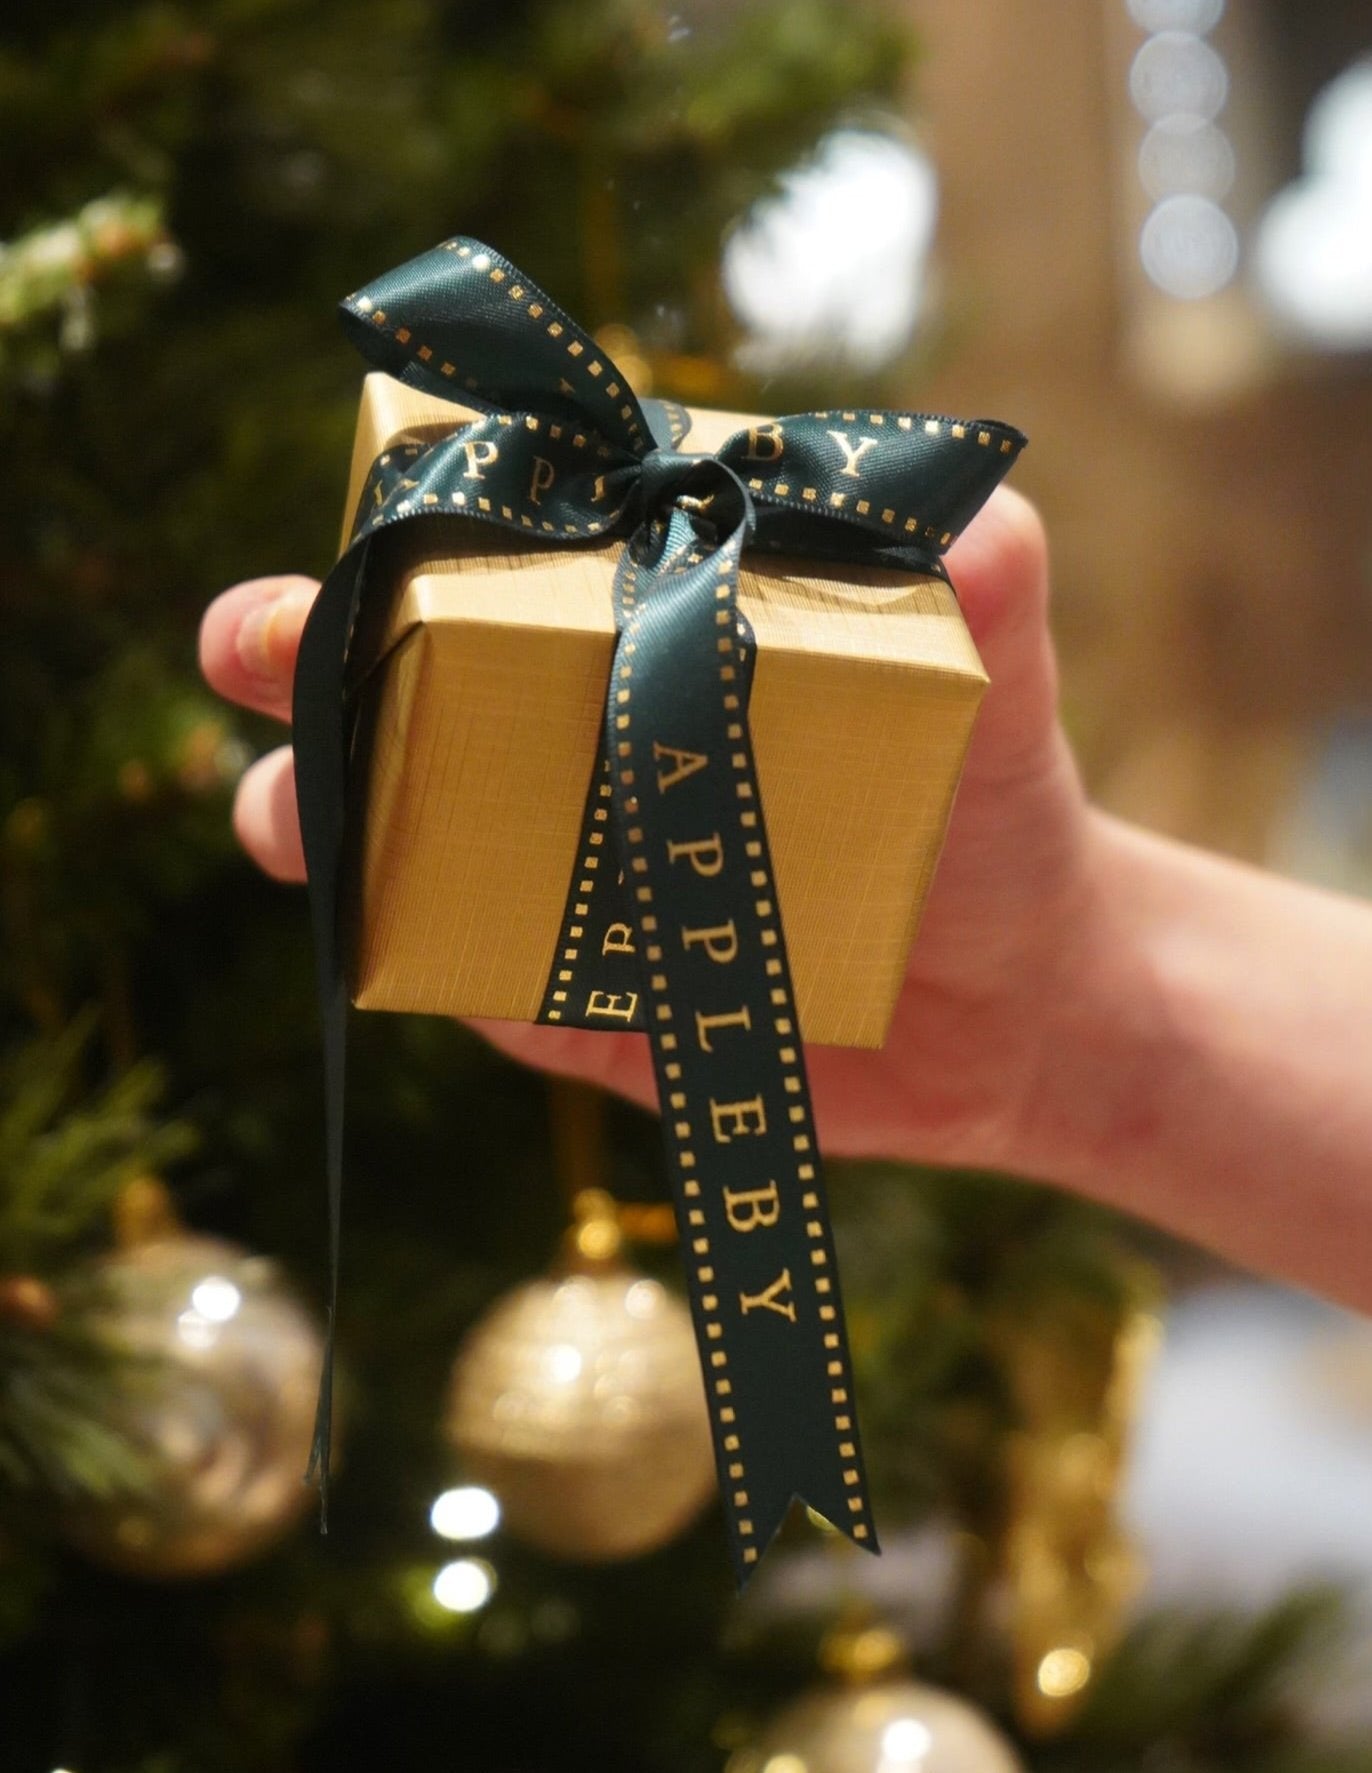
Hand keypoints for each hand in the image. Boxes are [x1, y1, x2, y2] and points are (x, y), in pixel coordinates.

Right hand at [199, 488, 1090, 1171]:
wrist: (1020, 1001)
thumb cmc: (995, 803)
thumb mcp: (1006, 670)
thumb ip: (988, 570)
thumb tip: (958, 509)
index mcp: (642, 632)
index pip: (499, 553)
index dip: (412, 526)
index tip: (370, 514)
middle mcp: (571, 743)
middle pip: (400, 685)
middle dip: (301, 653)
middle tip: (254, 641)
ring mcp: (554, 880)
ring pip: (391, 837)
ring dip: (312, 814)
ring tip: (285, 812)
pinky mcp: (562, 1008)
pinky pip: (462, 984)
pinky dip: (413, 959)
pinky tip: (383, 938)